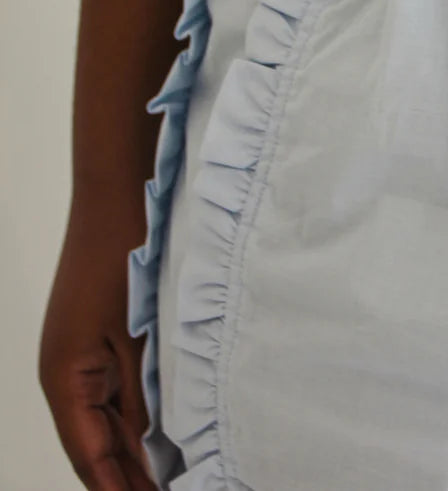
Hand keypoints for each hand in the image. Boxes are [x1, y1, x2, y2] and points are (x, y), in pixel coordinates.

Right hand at [38, 200, 157, 489]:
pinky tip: (165, 436)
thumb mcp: (138, 337)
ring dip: (135, 453)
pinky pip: (116, 393)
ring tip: (174, 481)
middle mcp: (67, 375)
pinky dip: (137, 418)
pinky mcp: (100, 338)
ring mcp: (82, 356)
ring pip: (108, 422)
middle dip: (128, 480)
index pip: (91, 460)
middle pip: (97, 448)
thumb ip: (145, 397)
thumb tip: (156, 451)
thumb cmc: (121, 254)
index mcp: (66, 380)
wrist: (117, 193)